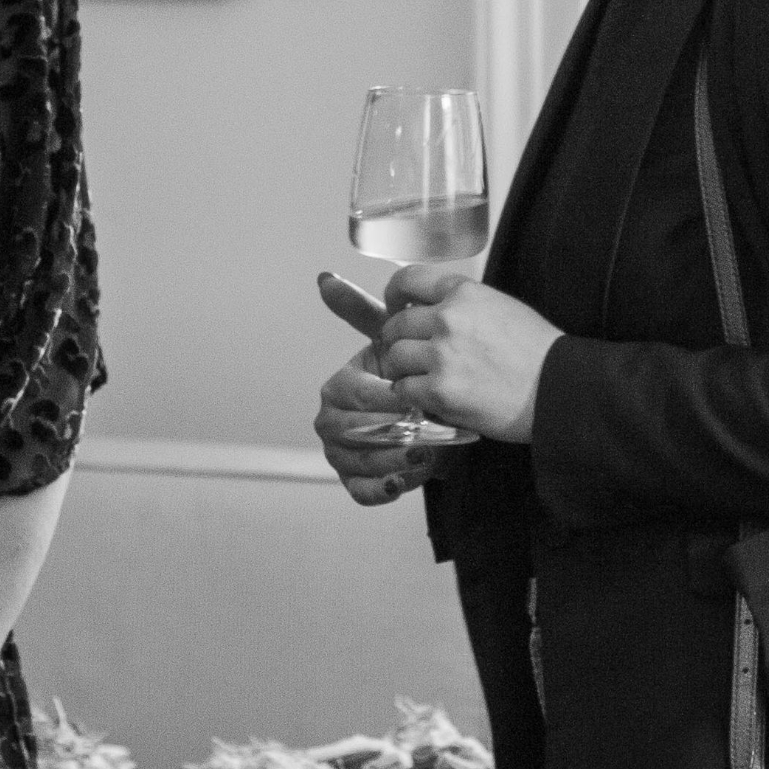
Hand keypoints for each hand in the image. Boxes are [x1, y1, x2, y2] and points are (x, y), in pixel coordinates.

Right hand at [314, 271, 454, 503]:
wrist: (445, 414)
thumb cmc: (417, 374)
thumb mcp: (394, 341)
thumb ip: (361, 312)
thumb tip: (324, 277)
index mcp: (337, 387)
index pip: (354, 394)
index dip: (384, 400)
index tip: (417, 401)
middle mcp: (331, 421)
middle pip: (352, 432)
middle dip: (390, 432)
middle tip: (426, 432)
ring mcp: (340, 453)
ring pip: (358, 463)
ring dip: (393, 460)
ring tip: (427, 453)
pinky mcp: (355, 483)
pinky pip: (361, 492)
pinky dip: (382, 488)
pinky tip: (407, 479)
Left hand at [375, 266, 562, 442]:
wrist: (559, 389)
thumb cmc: (538, 353)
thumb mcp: (502, 307)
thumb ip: (464, 304)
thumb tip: (430, 311)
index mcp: (464, 293)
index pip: (409, 279)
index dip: (395, 294)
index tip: (395, 306)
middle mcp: (448, 318)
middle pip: (396, 324)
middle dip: (396, 340)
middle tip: (406, 353)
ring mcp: (441, 355)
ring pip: (394, 357)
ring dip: (400, 369)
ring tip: (416, 377)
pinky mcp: (440, 390)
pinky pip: (403, 388)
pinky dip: (409, 393)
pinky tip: (426, 396)